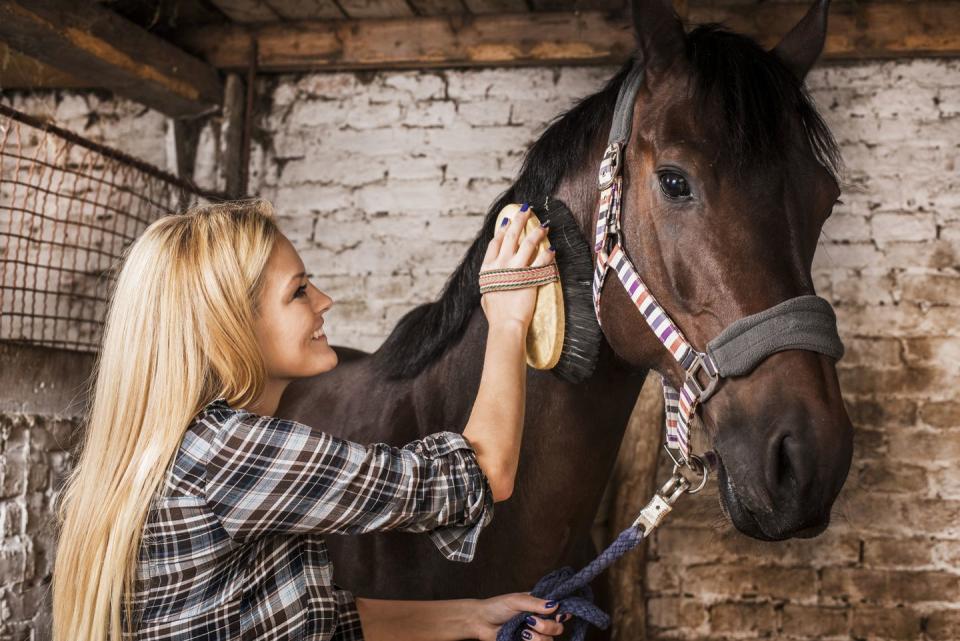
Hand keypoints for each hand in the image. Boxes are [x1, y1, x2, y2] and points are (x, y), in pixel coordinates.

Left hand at [469, 593, 566, 640]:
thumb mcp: (515, 600)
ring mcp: (534, 633)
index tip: (558, 615)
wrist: (480, 622)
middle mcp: (539, 619)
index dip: (563, 613)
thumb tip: (555, 605)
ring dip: (539, 637)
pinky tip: (522, 637)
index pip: (559, 610)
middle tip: (531, 622)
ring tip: (524, 632)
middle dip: (548, 627)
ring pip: (549, 640)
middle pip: (557, 628)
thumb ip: (535, 603)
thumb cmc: (496, 607)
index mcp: (538, 605)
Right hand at [480, 204, 554, 331]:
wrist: (505, 324)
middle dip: (519, 219)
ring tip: (544, 225)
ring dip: (536, 232)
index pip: (495, 243)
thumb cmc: (496, 315)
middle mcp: (501, 264)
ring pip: (528, 243)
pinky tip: (552, 248)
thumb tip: (490, 284)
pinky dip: (547, 253)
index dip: (502, 230)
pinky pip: (541, 260)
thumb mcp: (486, 296)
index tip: (507, 221)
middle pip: (511, 236)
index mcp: (488, 268)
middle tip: (526, 209)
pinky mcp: (530, 276)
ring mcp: (516, 269)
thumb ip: (490, 285)